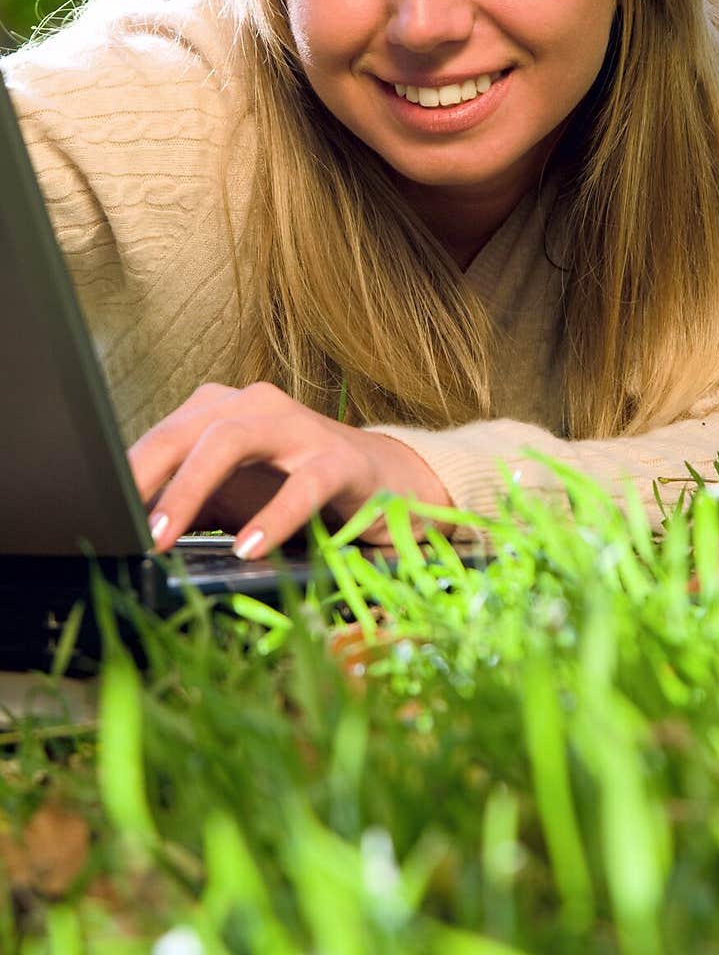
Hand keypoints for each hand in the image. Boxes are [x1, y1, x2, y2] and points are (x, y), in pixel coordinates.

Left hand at [127, 382, 454, 557]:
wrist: (388, 482)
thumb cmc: (296, 487)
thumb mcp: (232, 496)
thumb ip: (183, 506)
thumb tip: (123, 532)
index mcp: (222, 409)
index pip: (160, 436)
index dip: (124, 476)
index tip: (95, 516)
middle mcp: (255, 406)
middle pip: (185, 430)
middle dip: (145, 478)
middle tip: (121, 526)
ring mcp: (298, 428)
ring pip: (231, 441)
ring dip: (189, 489)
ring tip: (164, 537)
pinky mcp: (339, 459)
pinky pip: (299, 486)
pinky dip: (270, 519)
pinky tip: (247, 549)